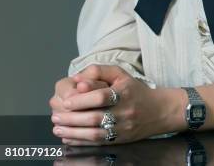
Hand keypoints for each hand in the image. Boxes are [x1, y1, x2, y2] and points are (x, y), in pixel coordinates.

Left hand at [50, 64, 182, 144]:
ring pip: (95, 133)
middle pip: (95, 117)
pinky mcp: (120, 141)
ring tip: (58, 128)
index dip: (82, 99)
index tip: (66, 101)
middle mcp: (124, 112)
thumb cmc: (135, 90)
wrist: (158, 111)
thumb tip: (77, 79)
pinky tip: (69, 138)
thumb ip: (99, 72)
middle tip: (56, 116)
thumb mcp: (121, 74)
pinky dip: (81, 141)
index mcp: (124, 93)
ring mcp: (122, 129)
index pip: (101, 97)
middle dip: (72, 118)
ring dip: (73, 132)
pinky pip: (98, 142)